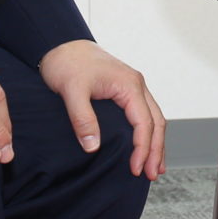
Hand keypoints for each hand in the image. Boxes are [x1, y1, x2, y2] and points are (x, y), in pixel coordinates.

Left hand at [38, 39, 167, 177]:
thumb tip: (93, 146)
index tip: (136, 169)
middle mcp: (137, 85)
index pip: (144, 123)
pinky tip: (144, 145)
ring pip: (154, 118)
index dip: (142, 149)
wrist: (61, 44)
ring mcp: (133, 87)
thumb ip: (83, 119)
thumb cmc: (67, 62)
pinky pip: (144, 113)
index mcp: (129, 85)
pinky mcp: (125, 89)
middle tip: (152, 174)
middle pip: (156, 122)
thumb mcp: (71, 91)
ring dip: (156, 143)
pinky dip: (148, 132)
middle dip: (156, 150)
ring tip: (155, 166)